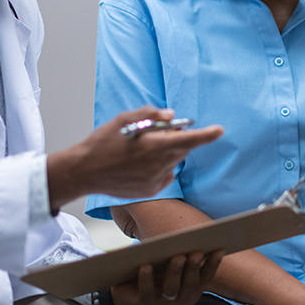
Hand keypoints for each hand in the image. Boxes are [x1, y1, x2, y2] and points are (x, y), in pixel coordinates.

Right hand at [47, 106, 222, 208]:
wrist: (85, 171)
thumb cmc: (103, 142)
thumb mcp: (125, 119)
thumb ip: (151, 114)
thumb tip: (172, 116)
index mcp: (153, 145)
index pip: (188, 140)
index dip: (206, 135)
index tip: (219, 130)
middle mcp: (158, 164)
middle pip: (181, 149)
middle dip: (177, 138)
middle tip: (158, 132)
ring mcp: (155, 180)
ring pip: (173, 161)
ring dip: (166, 152)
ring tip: (141, 150)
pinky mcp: (150, 190)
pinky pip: (165, 175)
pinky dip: (159, 166)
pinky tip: (139, 164)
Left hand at [111, 250, 223, 304]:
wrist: (128, 293)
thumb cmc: (154, 275)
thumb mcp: (170, 266)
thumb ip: (182, 255)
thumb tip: (193, 235)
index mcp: (190, 291)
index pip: (205, 278)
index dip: (213, 264)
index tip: (219, 249)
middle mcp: (180, 301)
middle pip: (190, 285)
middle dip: (194, 267)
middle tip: (196, 253)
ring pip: (171, 290)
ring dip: (175, 272)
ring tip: (177, 257)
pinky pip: (147, 292)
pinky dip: (147, 279)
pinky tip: (146, 266)